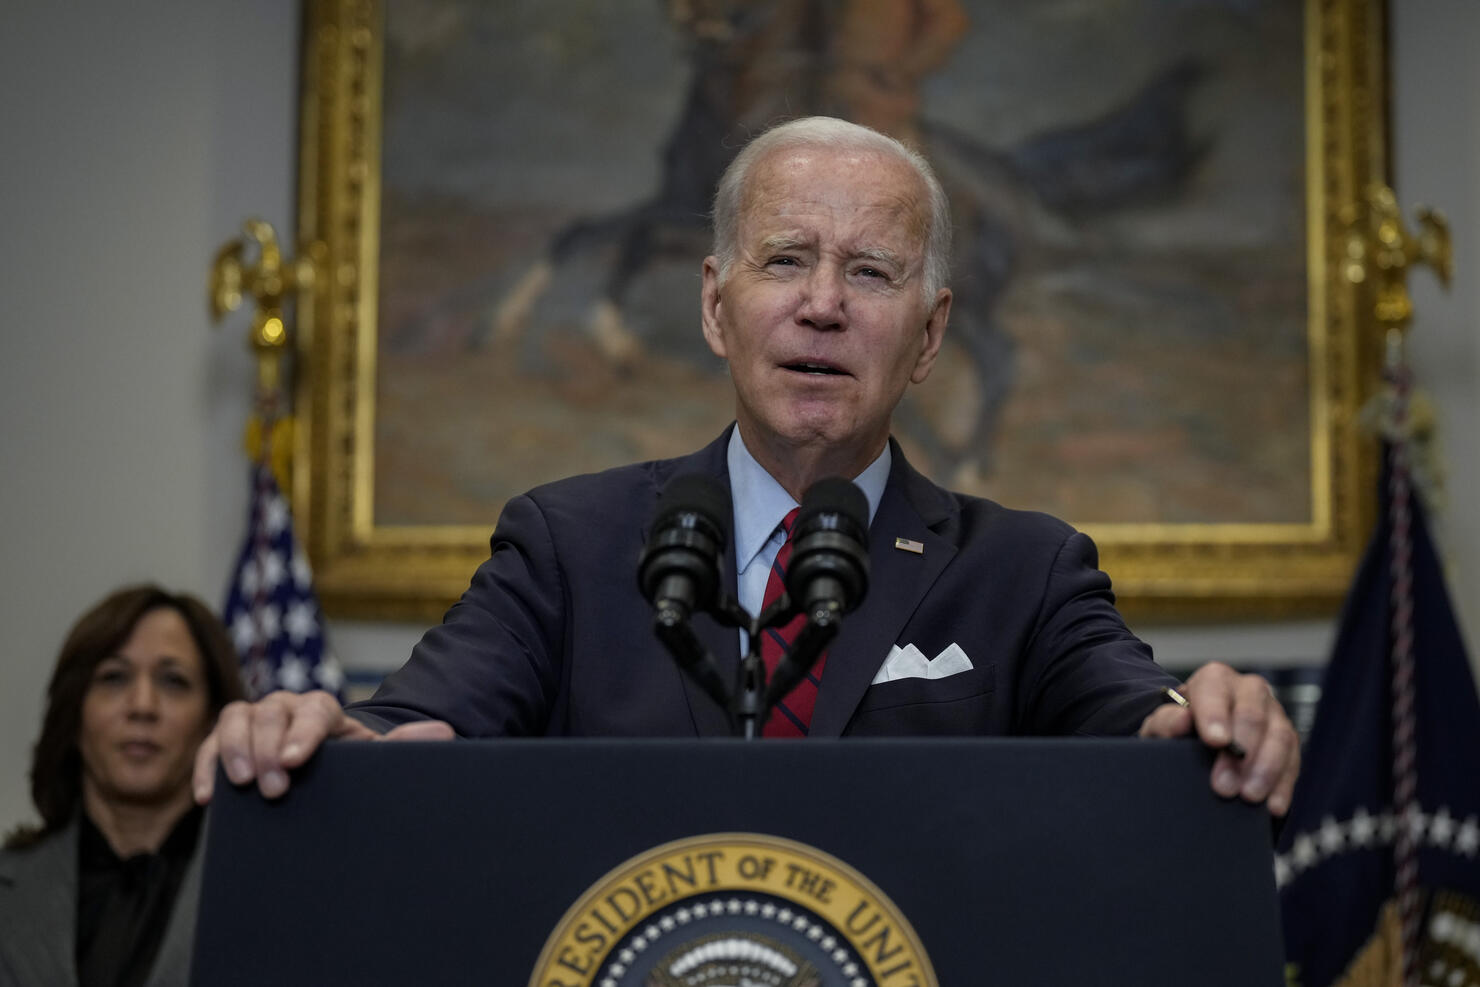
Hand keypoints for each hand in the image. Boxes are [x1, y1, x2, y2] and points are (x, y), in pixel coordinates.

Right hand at [192, 690, 453, 802]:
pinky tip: (209, 797)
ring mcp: (255, 721)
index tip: (296, 762)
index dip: (304, 734)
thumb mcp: (378, 759)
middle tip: (273, 788)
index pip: (314, 711)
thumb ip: (406, 746)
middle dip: (268, 748)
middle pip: (270, 712)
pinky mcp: (229, 742)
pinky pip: (209, 745)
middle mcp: (287, 707)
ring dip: (233, 749)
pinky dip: (206, 766)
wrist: (329, 772)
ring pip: (235, 717)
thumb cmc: (355, 767)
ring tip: (241, 785)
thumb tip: (444, 732)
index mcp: (326, 710)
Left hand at [1138, 662, 1300, 815]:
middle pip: (1253, 715)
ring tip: (1248, 796)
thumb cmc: (1178, 730)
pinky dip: (1283, 785)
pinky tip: (1273, 806)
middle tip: (1224, 786)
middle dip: (1241, 751)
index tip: (1215, 742)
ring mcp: (1274, 714)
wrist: (1195, 740)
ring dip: (1265, 770)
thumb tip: (1182, 720)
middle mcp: (1249, 690)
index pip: (1216, 691)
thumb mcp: (1161, 726)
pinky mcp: (1289, 741)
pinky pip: (1294, 761)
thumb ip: (1165, 722)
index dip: (1216, 716)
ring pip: (1280, 737)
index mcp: (1214, 679)